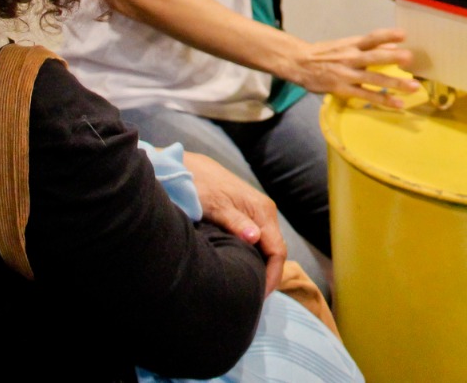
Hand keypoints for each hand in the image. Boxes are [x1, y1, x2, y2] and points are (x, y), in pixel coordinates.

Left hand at [181, 151, 286, 295]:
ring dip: (261, 267)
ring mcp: (257, 213)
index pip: (278, 251)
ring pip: (267, 247)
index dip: (272, 276)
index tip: (258, 296)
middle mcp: (265, 212)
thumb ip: (235, 222)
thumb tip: (254, 238)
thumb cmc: (200, 185)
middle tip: (252, 299)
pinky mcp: (247, 215)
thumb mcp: (215, 205)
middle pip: (275, 252)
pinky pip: (258, 241)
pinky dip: (255, 257)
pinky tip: (243, 269)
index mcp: (262, 211)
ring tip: (247, 289)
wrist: (188, 167)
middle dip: (268, 276)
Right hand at [284, 28, 416, 106]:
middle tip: (410, 58)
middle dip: (392, 58)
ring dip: (395, 83)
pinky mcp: (344, 90)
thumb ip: (369, 45)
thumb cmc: (325, 53)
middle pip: (374, 57)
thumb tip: (393, 44)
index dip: (387, 35)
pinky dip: (383, 100)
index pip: (372, 37)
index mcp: (352, 44)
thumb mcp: (345, 44)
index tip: (404, 34)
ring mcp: (347, 74)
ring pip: (374, 78)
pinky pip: (367, 96)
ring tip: (413, 87)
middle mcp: (351, 58)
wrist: (299, 63)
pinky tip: (398, 104)